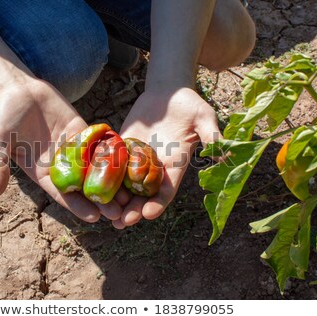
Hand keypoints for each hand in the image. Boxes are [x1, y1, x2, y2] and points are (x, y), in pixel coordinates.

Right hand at [0, 79, 124, 221]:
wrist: (19, 90)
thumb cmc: (5, 116)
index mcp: (43, 172)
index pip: (62, 194)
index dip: (77, 206)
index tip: (94, 218)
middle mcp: (61, 165)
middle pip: (83, 186)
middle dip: (100, 200)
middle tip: (119, 213)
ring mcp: (74, 149)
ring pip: (95, 168)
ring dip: (111, 181)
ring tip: (129, 194)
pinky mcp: (83, 132)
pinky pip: (99, 144)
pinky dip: (113, 153)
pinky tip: (130, 162)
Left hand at [113, 87, 220, 228]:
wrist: (167, 91)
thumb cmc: (189, 103)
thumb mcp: (204, 117)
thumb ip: (211, 135)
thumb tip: (224, 155)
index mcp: (174, 165)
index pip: (166, 191)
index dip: (157, 203)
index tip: (147, 214)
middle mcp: (155, 166)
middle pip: (142, 194)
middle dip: (132, 209)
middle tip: (121, 222)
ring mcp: (137, 157)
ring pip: (125, 184)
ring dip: (116, 199)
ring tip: (105, 213)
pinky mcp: (123, 145)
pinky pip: (111, 163)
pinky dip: (103, 176)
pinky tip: (92, 187)